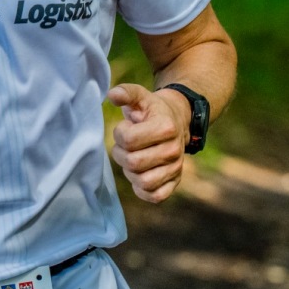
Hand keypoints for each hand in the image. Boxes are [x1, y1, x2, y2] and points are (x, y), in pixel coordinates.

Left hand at [107, 83, 188, 203]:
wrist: (176, 121)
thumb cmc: (152, 110)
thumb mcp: (141, 96)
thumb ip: (126, 92)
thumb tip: (112, 95)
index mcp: (165, 127)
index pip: (129, 140)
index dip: (119, 134)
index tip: (125, 128)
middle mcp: (174, 150)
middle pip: (133, 163)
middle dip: (121, 153)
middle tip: (124, 146)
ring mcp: (176, 168)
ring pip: (144, 182)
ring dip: (130, 172)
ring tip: (132, 158)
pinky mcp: (174, 182)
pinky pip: (155, 196)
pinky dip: (142, 189)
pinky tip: (139, 175)